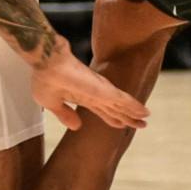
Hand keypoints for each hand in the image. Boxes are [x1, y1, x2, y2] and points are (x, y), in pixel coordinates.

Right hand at [29, 47, 148, 130]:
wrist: (44, 62)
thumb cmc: (45, 77)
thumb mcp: (52, 103)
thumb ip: (65, 115)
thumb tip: (77, 127)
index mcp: (83, 98)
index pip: (102, 111)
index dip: (112, 118)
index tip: (122, 125)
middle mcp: (94, 94)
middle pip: (115, 109)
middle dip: (128, 118)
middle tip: (142, 125)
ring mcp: (100, 91)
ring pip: (122, 105)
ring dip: (134, 113)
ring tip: (146, 119)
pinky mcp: (104, 89)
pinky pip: (123, 100)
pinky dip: (134, 106)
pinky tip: (144, 112)